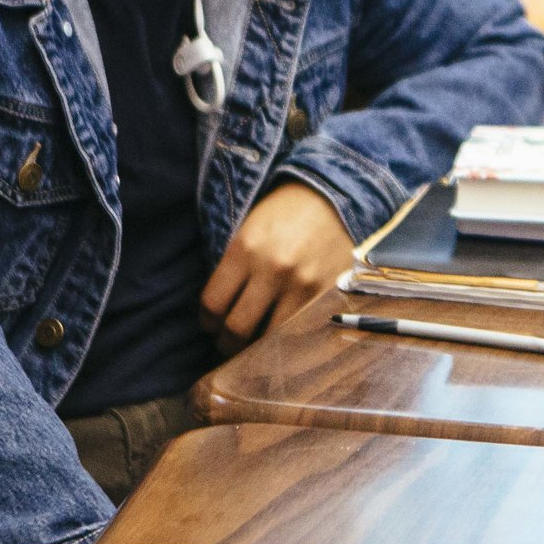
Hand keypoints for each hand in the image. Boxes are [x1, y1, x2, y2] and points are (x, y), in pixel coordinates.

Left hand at [200, 182, 355, 353]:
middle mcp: (273, 268)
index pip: (213, 303)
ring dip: (258, 348)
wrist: (336, 194)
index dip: (207, 321)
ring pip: (269, 338)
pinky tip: (283, 338)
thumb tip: (218, 311)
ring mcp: (304, 284)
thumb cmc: (286, 212)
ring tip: (255, 346)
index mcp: (245, 248)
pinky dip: (289, 340)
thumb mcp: (250, 229)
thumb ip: (233, 267)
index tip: (211, 324)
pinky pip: (301, 332)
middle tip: (228, 342)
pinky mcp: (328, 293)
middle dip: (227, 342)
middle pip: (237, 327)